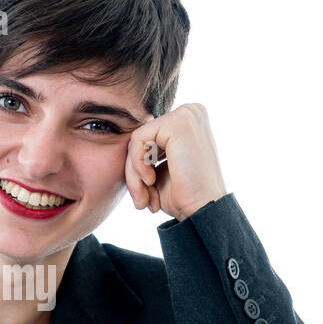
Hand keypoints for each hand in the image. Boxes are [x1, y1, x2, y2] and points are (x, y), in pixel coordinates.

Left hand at [124, 102, 227, 220]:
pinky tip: (150, 181)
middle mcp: (191, 112)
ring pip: (137, 140)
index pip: (148, 138)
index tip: (145, 195)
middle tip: (142, 201)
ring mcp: (187, 114)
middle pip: (142, 137)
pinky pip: (138, 139)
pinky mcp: (178, 122)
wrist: (202, 211)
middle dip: (135, 172)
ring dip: (134, 174)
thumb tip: (120, 138)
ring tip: (145, 197)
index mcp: (188, 122)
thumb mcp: (161, 169)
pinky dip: (137, 165)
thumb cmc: (184, 196)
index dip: (140, 167)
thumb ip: (147, 151)